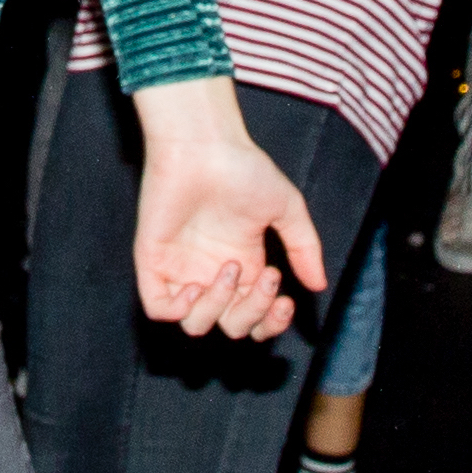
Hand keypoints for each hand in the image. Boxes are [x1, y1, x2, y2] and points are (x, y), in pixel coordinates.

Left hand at [126, 80, 326, 340]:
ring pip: (196, 325)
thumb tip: (318, 286)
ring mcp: (181, 270)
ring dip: (219, 307)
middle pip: (232, 326)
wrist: (204, 147)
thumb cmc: (243, 168)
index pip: (256, 318)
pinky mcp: (153, 262)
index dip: (271, 322)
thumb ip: (304, 248)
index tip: (286, 302)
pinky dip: (179, 309)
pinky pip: (159, 309)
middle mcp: (212, 274)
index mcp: (243, 266)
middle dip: (253, 312)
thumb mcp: (287, 209)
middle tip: (266, 276)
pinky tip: (195, 285)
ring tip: (229, 268)